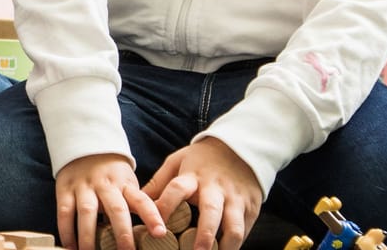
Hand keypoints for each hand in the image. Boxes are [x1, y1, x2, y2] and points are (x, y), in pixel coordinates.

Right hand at [53, 153, 168, 249]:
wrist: (83, 145)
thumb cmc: (111, 173)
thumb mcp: (127, 183)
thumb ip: (134, 204)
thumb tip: (152, 232)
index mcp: (125, 184)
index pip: (142, 200)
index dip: (152, 216)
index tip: (160, 233)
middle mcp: (105, 185)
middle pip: (116, 209)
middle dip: (122, 233)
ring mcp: (84, 186)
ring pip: (87, 212)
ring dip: (89, 237)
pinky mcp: (65, 189)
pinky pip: (65, 212)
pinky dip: (67, 231)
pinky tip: (70, 247)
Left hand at [143, 138, 260, 249]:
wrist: (241, 148)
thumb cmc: (202, 159)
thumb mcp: (178, 161)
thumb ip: (159, 182)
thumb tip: (136, 203)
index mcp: (193, 176)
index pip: (177, 189)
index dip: (165, 207)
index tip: (156, 228)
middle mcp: (215, 188)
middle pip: (210, 211)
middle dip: (204, 234)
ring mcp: (235, 199)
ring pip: (233, 225)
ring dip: (225, 246)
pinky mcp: (250, 208)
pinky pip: (244, 229)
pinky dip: (236, 245)